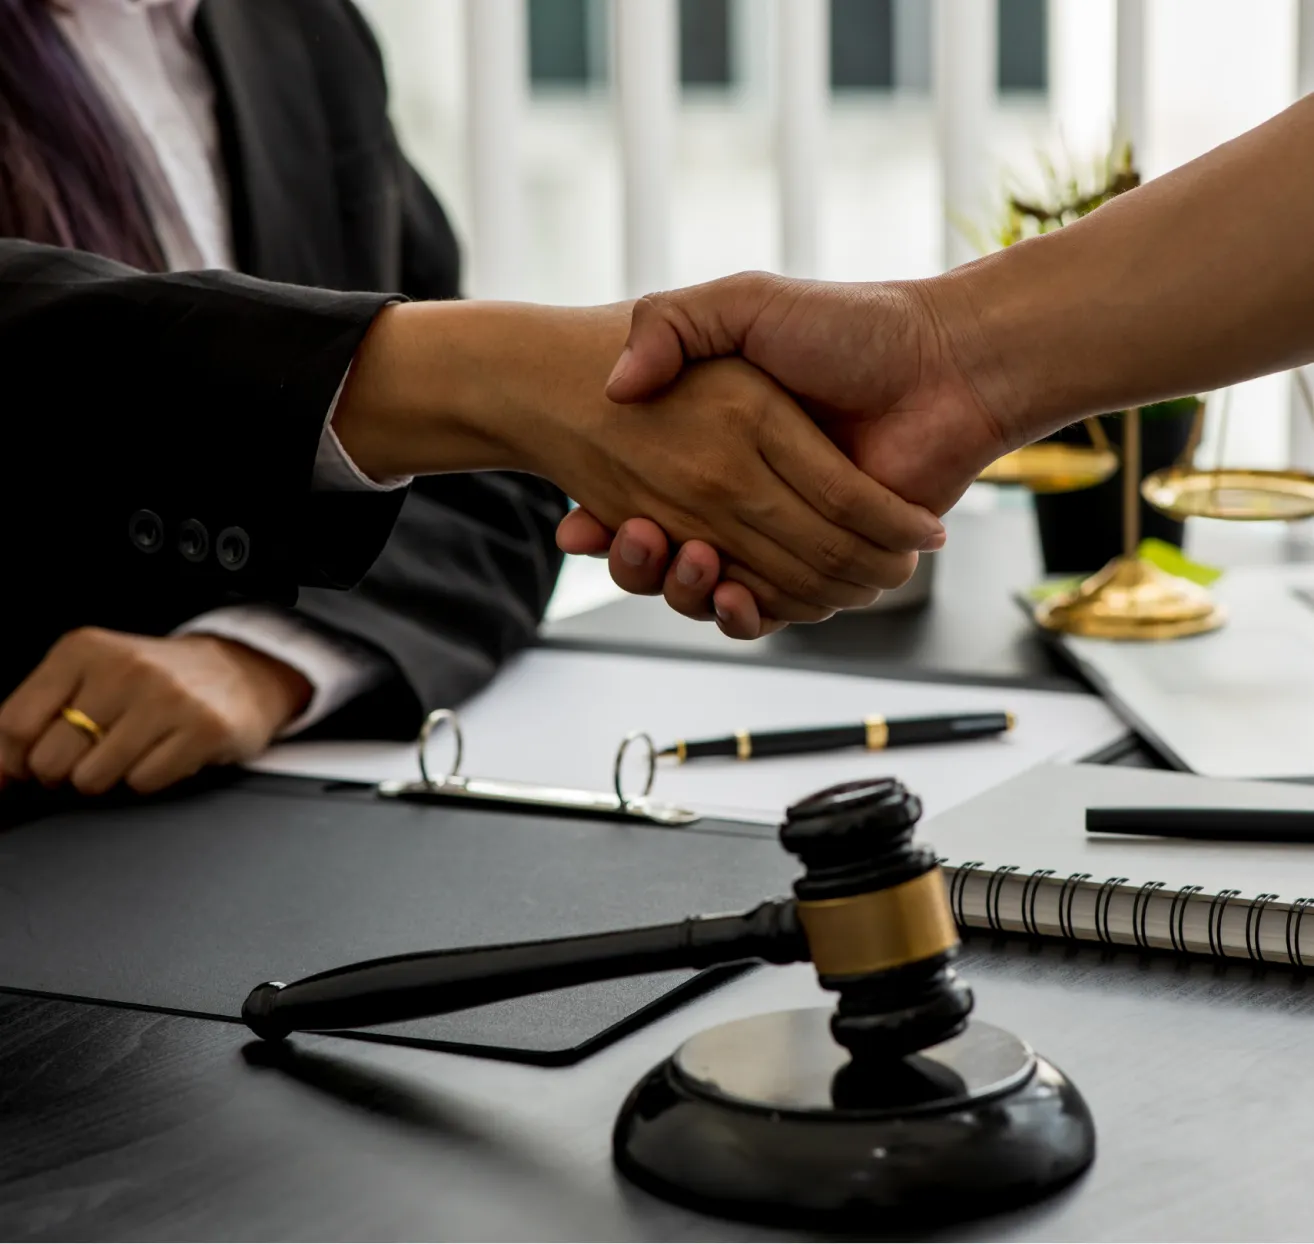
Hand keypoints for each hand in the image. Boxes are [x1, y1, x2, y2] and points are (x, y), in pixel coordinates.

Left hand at [0, 629, 310, 795]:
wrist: (241, 673)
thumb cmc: (155, 683)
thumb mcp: (91, 677)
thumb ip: (38, 716)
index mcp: (84, 649)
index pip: (14, 724)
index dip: (16, 759)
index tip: (32, 764)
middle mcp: (124, 668)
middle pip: (51, 759)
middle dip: (66, 771)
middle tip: (95, 752)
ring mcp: (167, 698)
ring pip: (94, 778)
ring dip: (110, 777)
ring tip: (134, 750)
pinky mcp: (204, 729)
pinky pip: (144, 783)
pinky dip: (151, 777)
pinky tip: (167, 751)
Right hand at [334, 300, 943, 618]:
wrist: (947, 364)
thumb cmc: (849, 326)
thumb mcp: (747, 303)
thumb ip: (675, 324)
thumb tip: (617, 385)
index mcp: (717, 446)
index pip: (638, 499)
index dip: (602, 524)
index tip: (575, 527)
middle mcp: (743, 496)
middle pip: (666, 557)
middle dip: (637, 563)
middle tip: (633, 536)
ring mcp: (784, 535)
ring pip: (711, 592)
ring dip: (687, 591)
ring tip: (689, 560)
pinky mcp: (828, 569)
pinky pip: (775, 610)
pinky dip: (749, 614)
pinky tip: (735, 595)